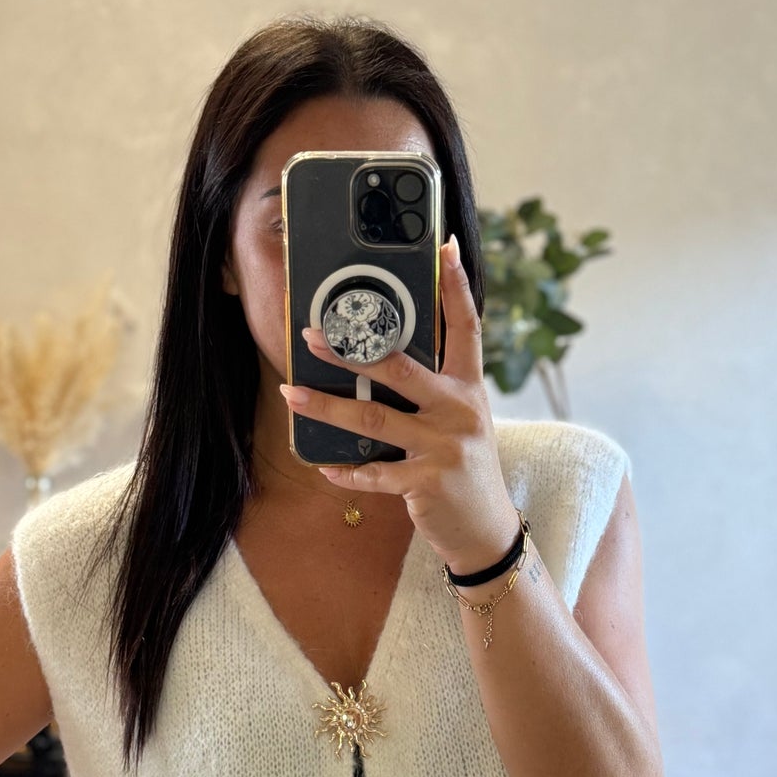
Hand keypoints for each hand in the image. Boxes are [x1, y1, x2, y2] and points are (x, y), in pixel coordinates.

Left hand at [279, 234, 522, 577]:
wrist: (486, 530)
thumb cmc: (464, 468)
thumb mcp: (460, 421)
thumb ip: (432, 391)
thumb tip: (380, 359)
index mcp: (469, 387)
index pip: (466, 326)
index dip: (455, 285)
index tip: (445, 246)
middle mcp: (460, 410)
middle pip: (401, 367)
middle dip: (352, 349)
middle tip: (311, 334)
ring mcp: (443, 446)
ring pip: (373, 419)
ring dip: (326, 406)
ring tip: (290, 394)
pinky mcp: (426, 482)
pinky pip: (373, 472)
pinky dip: (346, 471)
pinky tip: (324, 466)